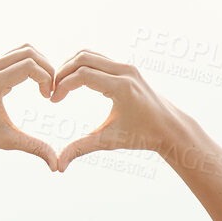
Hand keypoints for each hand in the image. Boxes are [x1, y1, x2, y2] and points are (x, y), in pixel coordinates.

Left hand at [0, 45, 58, 167]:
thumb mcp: (5, 141)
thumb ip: (33, 147)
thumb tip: (56, 164)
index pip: (30, 66)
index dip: (47, 79)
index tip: (48, 98)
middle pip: (28, 52)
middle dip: (46, 68)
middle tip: (50, 89)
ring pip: (21, 50)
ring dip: (37, 63)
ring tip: (43, 85)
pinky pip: (12, 55)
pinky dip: (26, 63)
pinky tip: (30, 84)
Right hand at [50, 51, 185, 170]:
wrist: (169, 127)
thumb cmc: (142, 136)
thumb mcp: (109, 141)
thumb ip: (81, 149)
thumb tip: (58, 166)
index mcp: (121, 87)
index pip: (82, 75)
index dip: (62, 86)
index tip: (53, 101)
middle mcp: (125, 71)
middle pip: (82, 58)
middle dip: (62, 72)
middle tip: (52, 91)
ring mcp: (127, 67)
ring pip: (89, 54)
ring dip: (71, 67)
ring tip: (60, 86)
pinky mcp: (126, 67)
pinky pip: (98, 58)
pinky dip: (82, 65)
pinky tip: (74, 83)